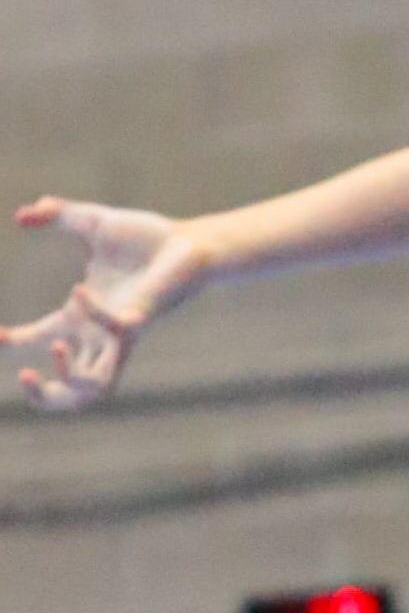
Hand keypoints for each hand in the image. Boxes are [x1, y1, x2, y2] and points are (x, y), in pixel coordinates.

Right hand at [6, 198, 186, 408]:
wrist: (187, 241)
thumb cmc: (145, 239)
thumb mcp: (90, 223)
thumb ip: (55, 216)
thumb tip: (21, 215)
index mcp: (82, 317)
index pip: (40, 340)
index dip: (15, 342)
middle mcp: (99, 335)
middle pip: (70, 391)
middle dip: (43, 396)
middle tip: (25, 375)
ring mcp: (119, 334)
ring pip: (96, 388)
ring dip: (69, 378)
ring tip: (54, 346)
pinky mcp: (138, 323)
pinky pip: (112, 332)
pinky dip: (91, 314)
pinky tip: (80, 290)